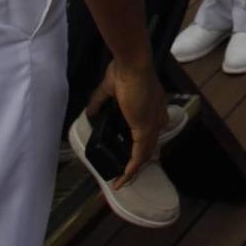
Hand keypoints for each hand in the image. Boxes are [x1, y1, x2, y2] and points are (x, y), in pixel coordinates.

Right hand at [108, 57, 166, 187]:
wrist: (132, 65)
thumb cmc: (123, 71)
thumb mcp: (109, 89)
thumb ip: (99, 101)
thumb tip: (89, 113)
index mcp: (153, 105)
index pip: (152, 129)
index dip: (143, 142)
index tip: (132, 152)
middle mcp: (157, 116)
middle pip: (150, 144)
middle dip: (138, 160)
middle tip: (125, 172)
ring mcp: (152, 124)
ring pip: (145, 153)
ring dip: (133, 169)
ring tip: (121, 181)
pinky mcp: (145, 129)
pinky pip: (139, 155)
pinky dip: (131, 169)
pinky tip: (122, 179)